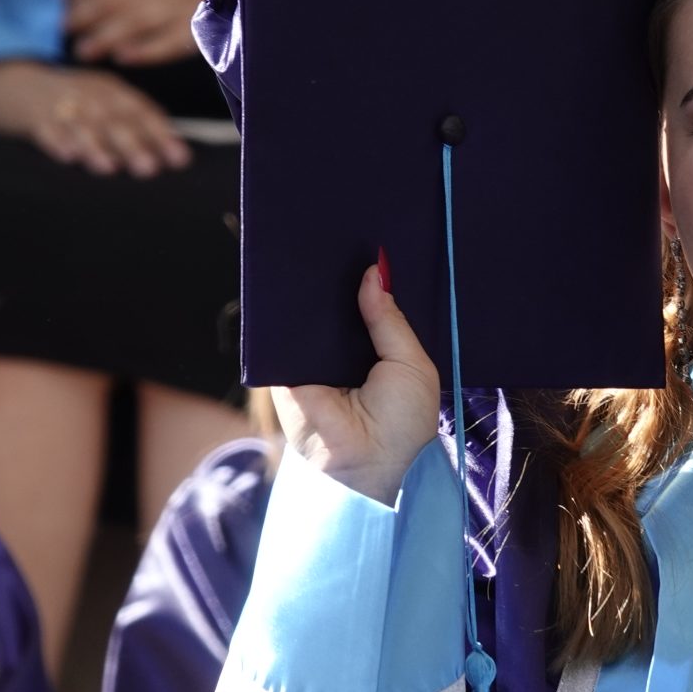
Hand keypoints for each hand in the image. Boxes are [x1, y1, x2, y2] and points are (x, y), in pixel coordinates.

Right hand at [0, 59, 190, 176]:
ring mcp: (59, 104)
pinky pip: (44, 129)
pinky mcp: (31, 116)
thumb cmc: (63, 100)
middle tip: (149, 169)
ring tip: (109, 168)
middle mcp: (88, 95)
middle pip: (114, 121)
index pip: (141, 112)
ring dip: (96, 147)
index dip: (162, 135)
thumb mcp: (98, 103)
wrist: (6, 83)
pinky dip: (56, 142)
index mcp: (109, 91)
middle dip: (133, 145)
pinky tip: (66, 156)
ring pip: (81, 127)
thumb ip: (129, 124)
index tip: (180, 159)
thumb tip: (165, 154)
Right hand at [272, 262, 442, 503]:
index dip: (373, 278)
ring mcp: (313, 358)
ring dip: (314, 285)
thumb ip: (390, 317)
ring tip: (320, 239)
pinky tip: (294, 271)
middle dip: (342, 274)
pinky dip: (287, 307)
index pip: (373, 306)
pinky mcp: (284, 367)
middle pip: (340, 304)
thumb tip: (374, 270)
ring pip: (311, 313)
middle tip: (345, 228)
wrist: (365, 463)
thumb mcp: (409, 362)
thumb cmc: (401, 422)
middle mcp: (345, 353)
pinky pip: (283, 330)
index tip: (373, 238)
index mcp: (381, 353)